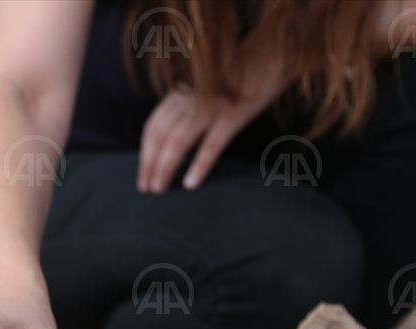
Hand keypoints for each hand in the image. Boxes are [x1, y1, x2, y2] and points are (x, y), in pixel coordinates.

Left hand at [137, 45, 286, 193]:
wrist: (274, 53)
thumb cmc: (242, 73)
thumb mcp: (207, 85)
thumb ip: (189, 104)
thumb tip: (174, 136)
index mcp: (184, 91)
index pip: (153, 125)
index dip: (145, 152)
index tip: (142, 173)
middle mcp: (192, 98)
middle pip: (161, 135)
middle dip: (150, 164)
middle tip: (146, 189)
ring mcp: (211, 106)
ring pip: (178, 141)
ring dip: (165, 167)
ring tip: (161, 190)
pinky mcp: (233, 115)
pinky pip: (211, 144)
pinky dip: (199, 165)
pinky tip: (191, 183)